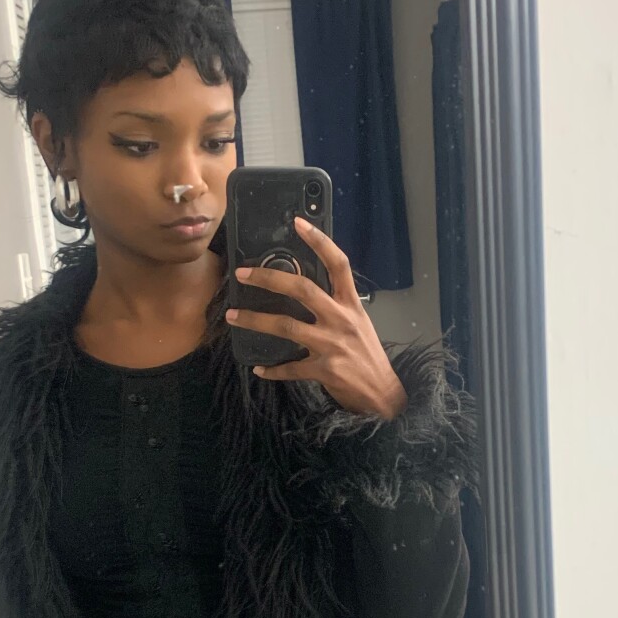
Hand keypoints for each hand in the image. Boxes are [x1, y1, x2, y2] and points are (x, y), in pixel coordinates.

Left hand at [226, 218, 407, 419]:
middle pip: (302, 289)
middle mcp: (342, 320)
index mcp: (351, 305)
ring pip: (286, 326)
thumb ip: (336, 307)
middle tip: (244, 274)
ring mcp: (332, 345)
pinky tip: (260, 368)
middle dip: (269, 278)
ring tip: (234, 316)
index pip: (338, 264)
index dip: (319, 241)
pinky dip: (273, 370)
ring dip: (256, 320)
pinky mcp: (325, 370)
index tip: (298, 223)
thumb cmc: (367, 357)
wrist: (384, 395)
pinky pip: (291, 368)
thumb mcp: (358, 324)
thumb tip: (305, 291)